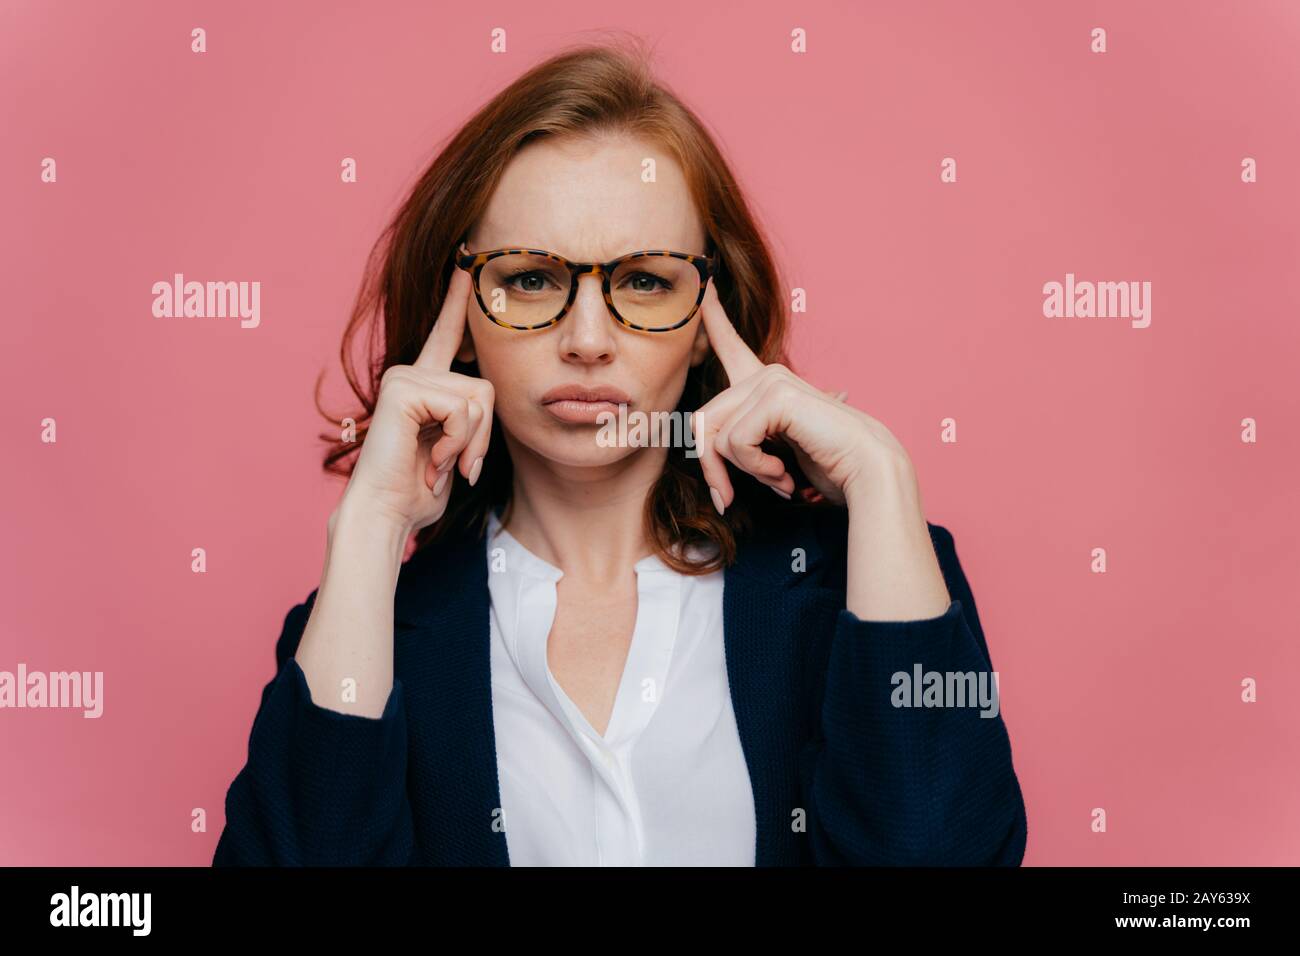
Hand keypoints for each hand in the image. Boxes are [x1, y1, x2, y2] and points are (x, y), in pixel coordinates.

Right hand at [339, 267, 494, 532]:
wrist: (387, 514)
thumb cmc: (418, 492)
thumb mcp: (456, 450)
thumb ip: (471, 422)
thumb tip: (485, 401)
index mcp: (423, 386)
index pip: (446, 335)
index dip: (456, 300)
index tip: (467, 261)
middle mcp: (411, 373)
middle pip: (485, 388)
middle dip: (482, 437)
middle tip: (457, 466)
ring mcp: (405, 377)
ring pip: (478, 399)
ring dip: (469, 443)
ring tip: (439, 463)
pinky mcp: (404, 388)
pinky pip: (463, 409)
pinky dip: (455, 443)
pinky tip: (430, 459)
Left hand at [694, 280, 913, 512]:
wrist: (866, 470)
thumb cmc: (826, 465)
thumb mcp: (773, 452)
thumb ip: (742, 440)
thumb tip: (698, 442)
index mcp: (765, 383)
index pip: (731, 345)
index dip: (714, 316)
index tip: (706, 282)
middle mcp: (764, 374)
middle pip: (702, 421)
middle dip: (712, 469)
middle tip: (730, 499)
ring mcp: (770, 380)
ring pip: (715, 437)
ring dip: (744, 472)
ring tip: (779, 480)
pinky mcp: (775, 395)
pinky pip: (735, 443)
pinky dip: (757, 468)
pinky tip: (786, 473)